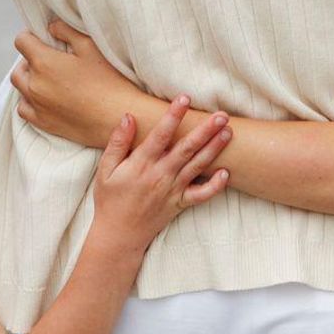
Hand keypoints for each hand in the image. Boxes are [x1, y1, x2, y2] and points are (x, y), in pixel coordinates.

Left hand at [12, 22, 153, 147]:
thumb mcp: (90, 46)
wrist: (118, 117)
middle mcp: (35, 85)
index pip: (21, 42)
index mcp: (44, 62)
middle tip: (48, 60)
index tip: (41, 38)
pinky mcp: (44, 123)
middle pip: (18, 67)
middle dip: (28, 60)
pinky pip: (24, 110)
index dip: (30, 36)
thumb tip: (52, 28)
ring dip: (29, 81)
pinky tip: (45, 98)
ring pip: (20, 88)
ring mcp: (37, 106)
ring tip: (47, 79)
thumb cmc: (109, 81)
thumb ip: (66, 31)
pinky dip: (29, 101)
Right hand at [88, 96, 230, 251]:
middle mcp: (160, 175)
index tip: (184, 98)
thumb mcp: (105, 170)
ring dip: (214, 149)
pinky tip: (226, 173)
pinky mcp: (180, 204)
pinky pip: (201, 195)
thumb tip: (128, 117)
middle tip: (222, 115)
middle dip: (205, 130)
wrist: (119, 235)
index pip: (160, 135)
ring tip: (228, 133)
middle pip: (186, 148)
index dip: (173, 115)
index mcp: (141, 164)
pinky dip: (215, 186)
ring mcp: (172, 190)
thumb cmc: (110, 200)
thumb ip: (117, 143)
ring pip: (197, 166)